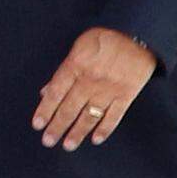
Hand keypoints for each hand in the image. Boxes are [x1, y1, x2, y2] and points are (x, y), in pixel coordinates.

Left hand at [31, 27, 156, 150]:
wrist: (138, 33)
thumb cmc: (106, 35)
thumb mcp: (79, 45)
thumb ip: (64, 69)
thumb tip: (48, 90)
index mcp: (76, 65)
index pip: (55, 93)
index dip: (45, 110)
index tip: (38, 124)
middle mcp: (90, 81)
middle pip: (69, 108)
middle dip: (57, 127)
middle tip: (48, 141)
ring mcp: (109, 90)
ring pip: (89, 117)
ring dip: (77, 133)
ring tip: (68, 145)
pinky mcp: (126, 95)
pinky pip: (113, 117)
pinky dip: (104, 129)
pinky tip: (95, 139)